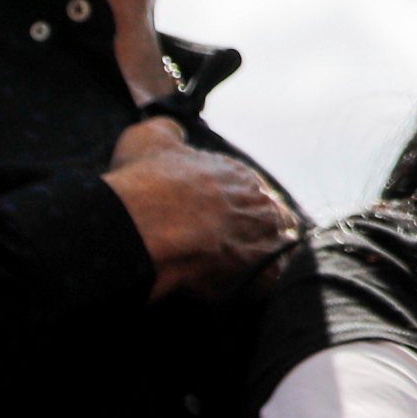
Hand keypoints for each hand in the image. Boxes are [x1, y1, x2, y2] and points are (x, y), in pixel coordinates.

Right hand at [103, 116, 300, 301]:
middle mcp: (261, 202)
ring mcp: (266, 237)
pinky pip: (272, 282)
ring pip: (274, 249)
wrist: (141, 228)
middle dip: (250, 233)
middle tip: (221, 249)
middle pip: (266, 220)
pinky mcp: (263, 273)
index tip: (210, 222)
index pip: (247, 193)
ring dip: (258, 258)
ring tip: (230, 271)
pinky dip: (258, 285)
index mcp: (239, 175)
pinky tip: (235, 287)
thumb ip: (167, 132)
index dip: (230, 209)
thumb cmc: (144, 184)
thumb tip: (174, 130)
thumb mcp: (150, 138)